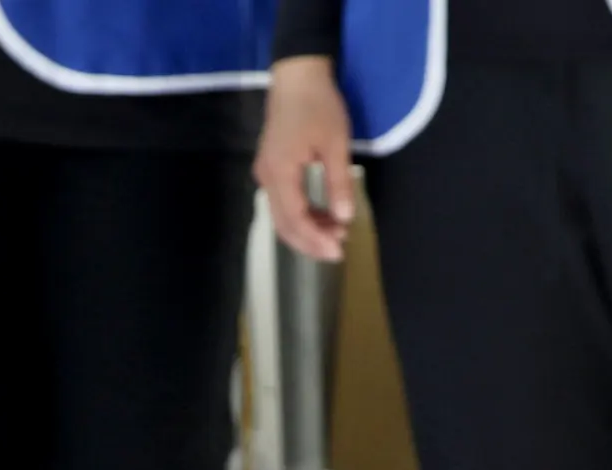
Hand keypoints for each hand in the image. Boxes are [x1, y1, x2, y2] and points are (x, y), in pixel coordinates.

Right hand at [255, 56, 355, 261]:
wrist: (297, 75)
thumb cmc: (318, 106)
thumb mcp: (336, 144)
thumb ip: (339, 183)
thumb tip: (344, 218)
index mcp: (280, 172)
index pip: (295, 219)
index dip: (316, 240)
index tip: (340, 251)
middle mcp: (267, 177)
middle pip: (283, 224)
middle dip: (310, 242)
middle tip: (339, 250)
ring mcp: (267, 172)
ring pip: (282, 216)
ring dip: (308, 230)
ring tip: (338, 232)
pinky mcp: (272, 168)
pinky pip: (284, 202)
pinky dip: (303, 216)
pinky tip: (325, 217)